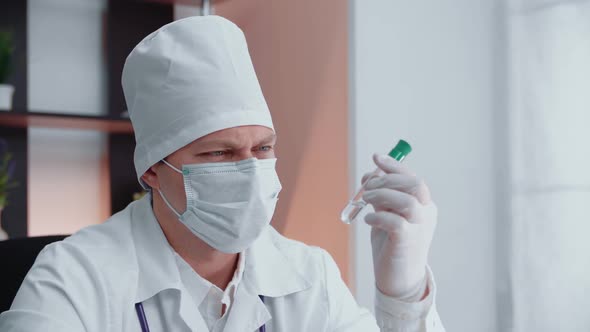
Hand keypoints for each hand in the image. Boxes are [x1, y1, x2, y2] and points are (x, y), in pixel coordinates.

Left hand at [362, 153, 436, 299]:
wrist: (399, 278)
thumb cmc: (392, 245)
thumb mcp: (386, 214)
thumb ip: (382, 196)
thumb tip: (370, 176)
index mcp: (424, 205)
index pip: (412, 177)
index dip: (394, 165)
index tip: (376, 157)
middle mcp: (426, 214)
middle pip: (414, 185)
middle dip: (388, 180)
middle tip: (368, 187)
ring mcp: (419, 228)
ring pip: (408, 201)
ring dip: (383, 196)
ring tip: (367, 201)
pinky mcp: (407, 242)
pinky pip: (396, 222)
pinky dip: (378, 217)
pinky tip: (368, 221)